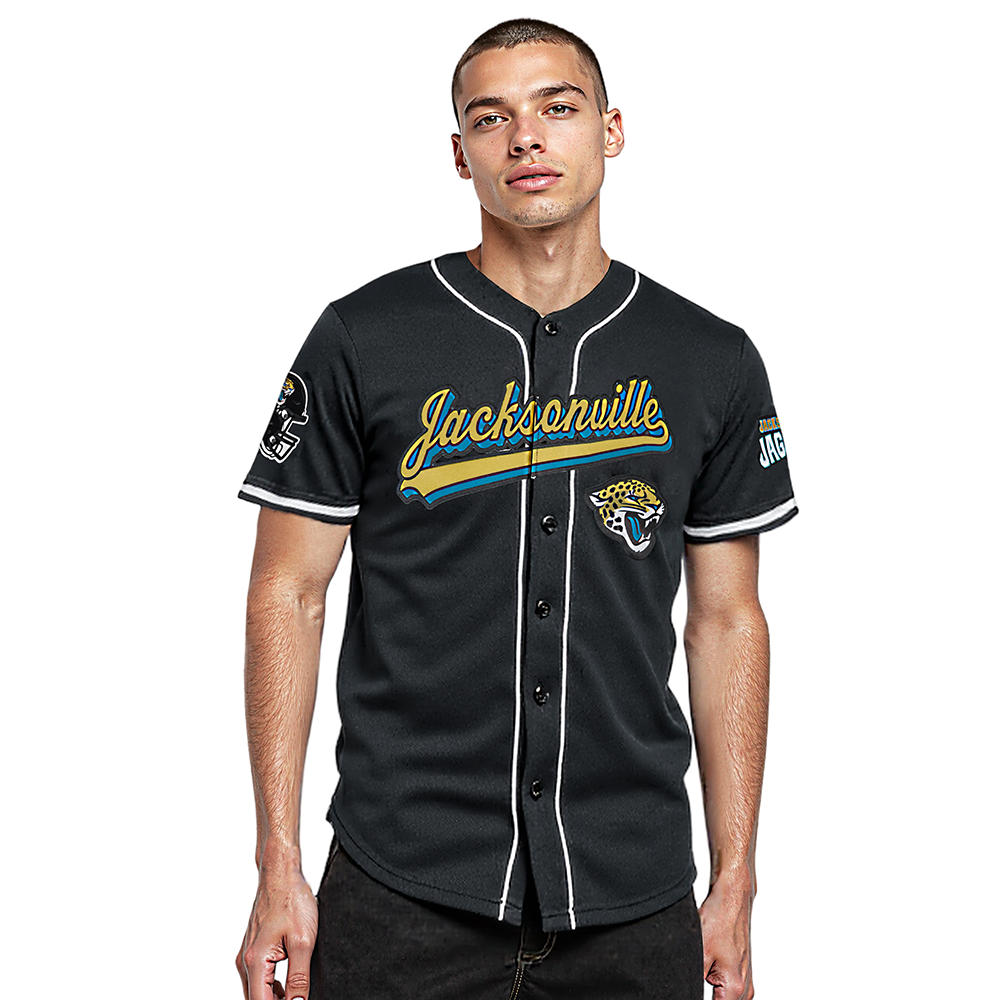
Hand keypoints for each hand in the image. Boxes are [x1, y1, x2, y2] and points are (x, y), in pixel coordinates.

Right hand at [236, 866, 318, 999]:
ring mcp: (247, 954)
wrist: (281, 874)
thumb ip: (299, 977)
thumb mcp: (304, 941)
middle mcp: (245, 961)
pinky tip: (287, 986)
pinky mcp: (253, 948)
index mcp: (255, 962)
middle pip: (256, 999)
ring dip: (273, 998)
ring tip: (295, 995)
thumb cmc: (292, 900)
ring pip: (256, 990)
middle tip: (298, 999)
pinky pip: (259, 977)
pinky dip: (271, 987)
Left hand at [699, 876, 753, 999]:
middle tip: (700, 972)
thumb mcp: (699, 954)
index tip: (691, 989)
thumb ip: (694, 981)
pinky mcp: (742, 972)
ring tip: (705, 966)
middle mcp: (745, 988)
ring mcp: (745, 981)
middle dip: (708, 994)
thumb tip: (687, 992)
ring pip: (725, 998)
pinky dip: (717, 984)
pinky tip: (709, 966)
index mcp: (735, 988)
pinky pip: (728, 989)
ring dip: (714, 991)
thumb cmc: (719, 920)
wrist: (731, 899)